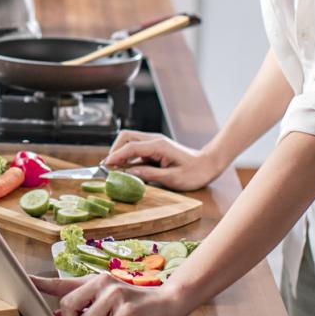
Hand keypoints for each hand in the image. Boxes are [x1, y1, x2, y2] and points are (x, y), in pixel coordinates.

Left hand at [32, 274, 189, 315]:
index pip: (60, 284)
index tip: (23, 281)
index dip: (40, 285)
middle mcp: (102, 284)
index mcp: (93, 281)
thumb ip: (81, 308)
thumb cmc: (133, 305)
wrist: (167, 303)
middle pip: (68, 307)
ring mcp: (115, 296)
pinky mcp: (128, 311)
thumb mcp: (104, 302)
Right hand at [102, 130, 221, 190]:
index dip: (116, 156)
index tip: (105, 166)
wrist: (209, 164)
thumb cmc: (195, 173)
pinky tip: (127, 169)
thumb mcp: (173, 178)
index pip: (130, 147)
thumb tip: (128, 173)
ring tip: (115, 169)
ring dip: (120, 153)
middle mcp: (154, 140)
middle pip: (126, 137)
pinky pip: (137, 149)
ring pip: (129, 141)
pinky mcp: (155, 148)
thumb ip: (149, 174)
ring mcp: (154, 143)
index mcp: (158, 146)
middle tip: (109, 167)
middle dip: (115, 150)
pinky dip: (128, 157)